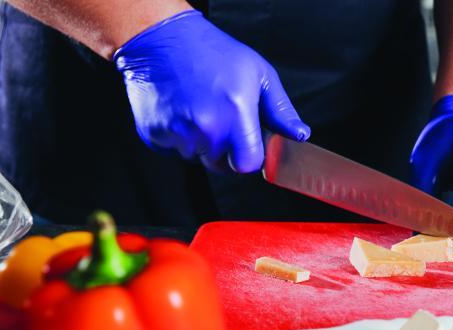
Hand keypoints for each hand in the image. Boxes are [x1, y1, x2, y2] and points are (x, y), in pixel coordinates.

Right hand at [113, 10, 308, 172]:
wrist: (164, 40)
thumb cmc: (214, 53)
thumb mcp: (259, 74)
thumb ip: (281, 110)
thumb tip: (299, 135)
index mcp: (236, 114)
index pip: (248, 164)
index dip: (250, 156)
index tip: (248, 143)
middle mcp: (206, 127)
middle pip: (221, 165)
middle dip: (225, 150)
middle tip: (222, 119)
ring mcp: (177, 132)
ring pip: (197, 157)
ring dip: (200, 142)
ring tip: (199, 108)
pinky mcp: (153, 133)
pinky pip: (173, 150)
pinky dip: (177, 136)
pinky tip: (181, 109)